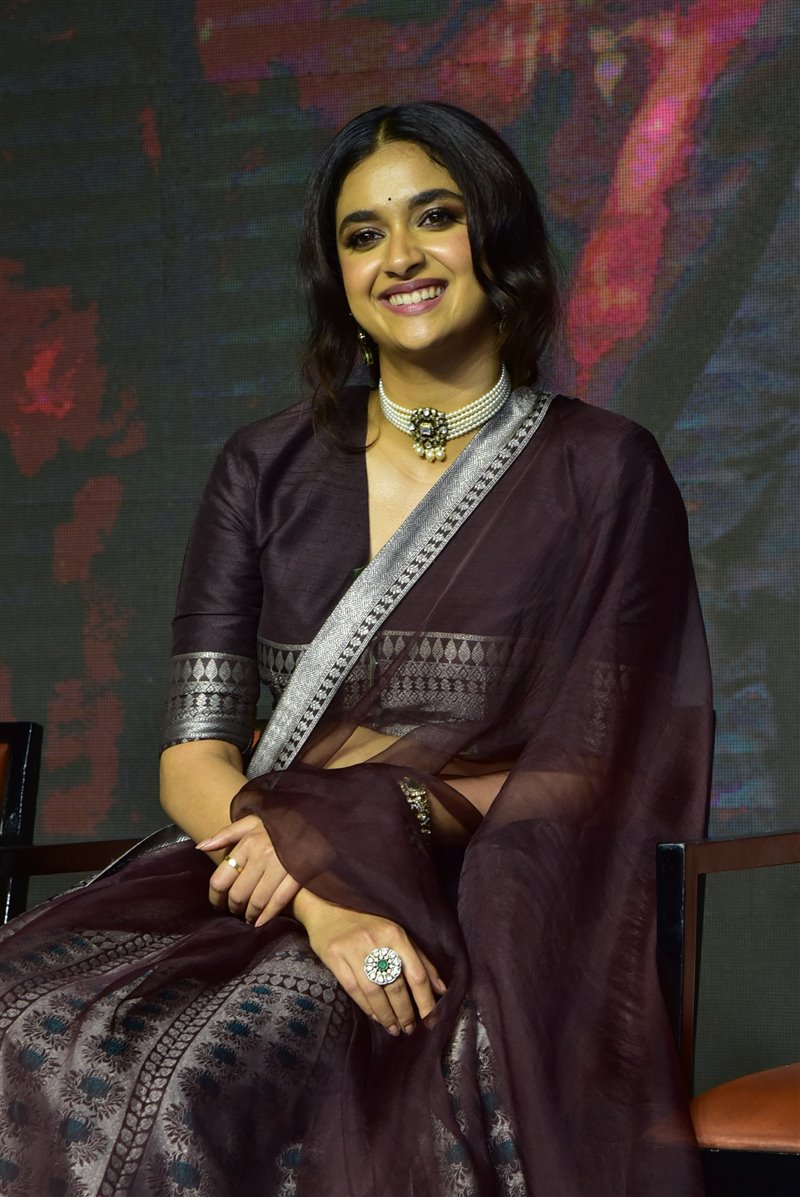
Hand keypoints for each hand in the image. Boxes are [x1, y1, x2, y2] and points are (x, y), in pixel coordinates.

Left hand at [197, 816, 300, 925]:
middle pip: (237, 894)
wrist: (314, 819)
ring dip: (250, 914)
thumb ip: (225, 834)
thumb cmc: (279, 822)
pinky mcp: (298, 874)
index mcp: (248, 842)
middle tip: (235, 910)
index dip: (215, 897)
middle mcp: (262, 855)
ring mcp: (281, 866)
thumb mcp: (251, 821)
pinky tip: (261, 922)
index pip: (221, 879)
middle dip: (233, 907)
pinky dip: (268, 915)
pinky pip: (279, 901)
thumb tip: (200, 847)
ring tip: (249, 917)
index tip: (217, 903)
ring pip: (257, 901)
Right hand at [295, 891, 446, 1036]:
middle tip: (411, 1029)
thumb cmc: (368, 922)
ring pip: (374, 992)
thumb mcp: (396, 933)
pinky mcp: (335, 957)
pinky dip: (367, 1007)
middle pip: (396, 986)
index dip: (425, 1000)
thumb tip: (441, 989)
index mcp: (395, 935)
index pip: (416, 973)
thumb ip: (420, 959)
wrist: (329, 907)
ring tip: (394, 1028)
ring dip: (387, 1015)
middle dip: (406, 1012)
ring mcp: (354, 950)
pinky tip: (376, 1016)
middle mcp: (376, 942)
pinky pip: (354, 990)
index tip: (431, 1019)